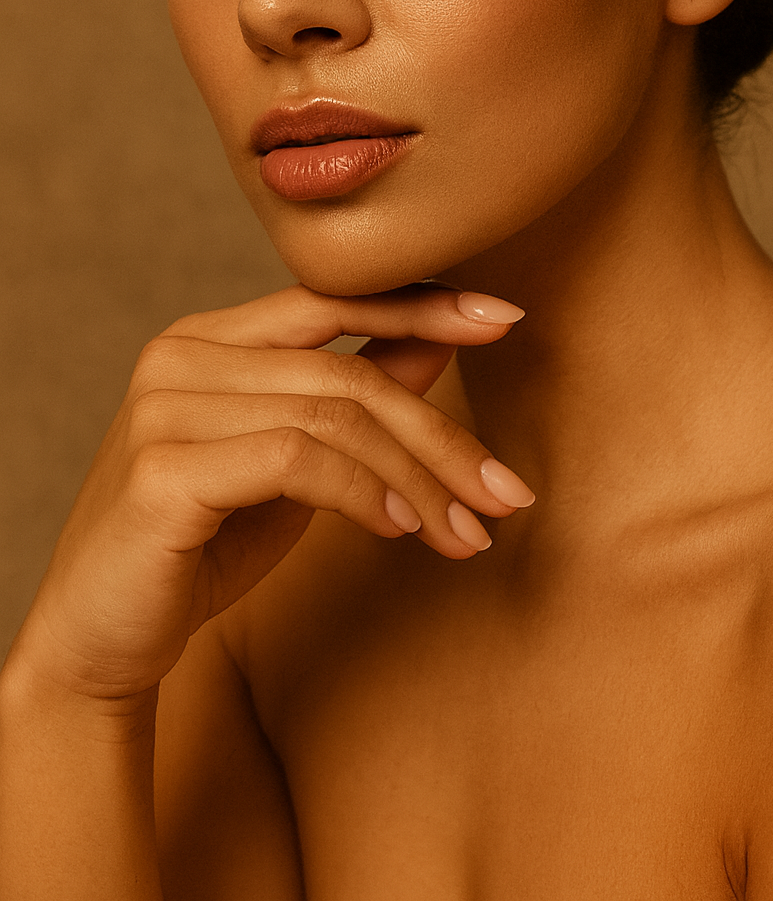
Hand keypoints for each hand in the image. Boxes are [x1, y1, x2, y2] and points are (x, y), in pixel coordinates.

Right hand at [8, 283, 531, 705]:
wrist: (99, 642)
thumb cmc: (201, 548)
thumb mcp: (295, 466)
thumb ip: (354, 399)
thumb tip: (440, 340)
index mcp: (210, 338)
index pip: (334, 299)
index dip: (423, 304)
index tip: (502, 321)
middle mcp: (183, 354)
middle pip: (349, 371)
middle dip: (440, 436)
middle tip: (506, 493)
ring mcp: (167, 404)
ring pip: (334, 416)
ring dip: (417, 480)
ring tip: (465, 534)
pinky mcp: (165, 467)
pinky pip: (297, 460)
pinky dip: (363, 493)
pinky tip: (401, 530)